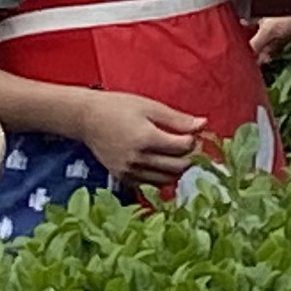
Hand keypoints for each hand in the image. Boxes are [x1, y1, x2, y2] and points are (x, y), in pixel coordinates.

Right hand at [76, 91, 207, 185]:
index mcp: (146, 138)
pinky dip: (162, 177)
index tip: (193, 133)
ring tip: (177, 154)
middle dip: (190, 157)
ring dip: (178, 169)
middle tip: (190, 145)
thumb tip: (203, 124)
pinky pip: (150, 184)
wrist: (87, 119)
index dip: (194, 140)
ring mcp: (129, 171)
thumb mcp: (150, 107)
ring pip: (166, 180)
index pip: (183, 147)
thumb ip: (177, 119)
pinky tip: (163, 163)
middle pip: (178, 167)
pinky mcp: (123, 178)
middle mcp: (138, 159)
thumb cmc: (118, 107)